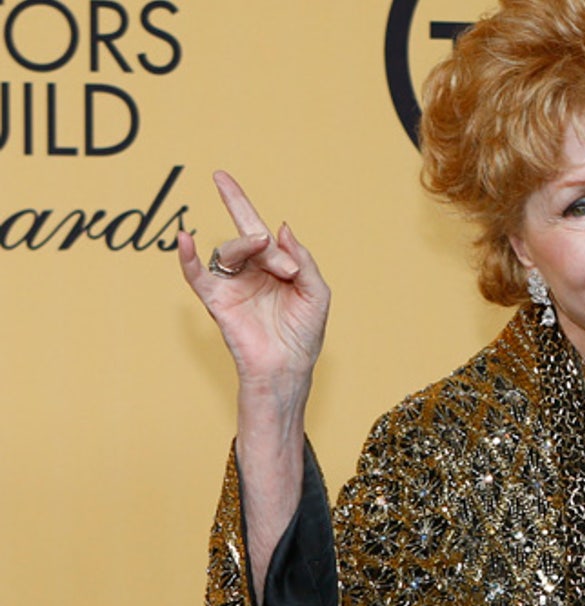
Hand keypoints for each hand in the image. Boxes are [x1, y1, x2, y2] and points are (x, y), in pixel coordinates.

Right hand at [178, 171, 330, 387]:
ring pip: (229, 252)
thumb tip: (281, 227)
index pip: (254, 228)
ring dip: (250, 251)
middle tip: (281, 260)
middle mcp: (249, 272)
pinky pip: (196, 275)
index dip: (237, 202)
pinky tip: (185, 240)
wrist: (289, 368)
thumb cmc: (304, 334)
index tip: (220, 176)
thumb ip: (303, 259)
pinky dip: (187, 258)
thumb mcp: (317, 292)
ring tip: (281, 271)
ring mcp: (231, 285)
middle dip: (261, 239)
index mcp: (273, 266)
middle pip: (247, 239)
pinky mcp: (217, 301)